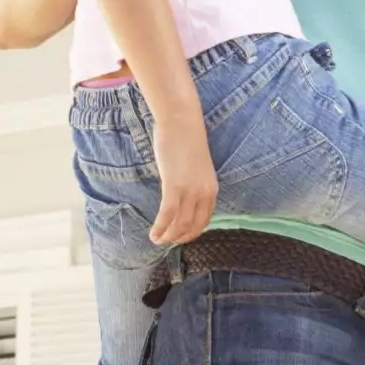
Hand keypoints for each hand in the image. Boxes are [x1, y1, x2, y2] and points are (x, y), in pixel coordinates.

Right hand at [150, 123, 219, 244]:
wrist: (182, 121)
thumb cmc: (186, 140)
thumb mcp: (197, 168)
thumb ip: (193, 184)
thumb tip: (182, 198)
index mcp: (212, 189)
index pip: (204, 221)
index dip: (191, 233)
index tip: (179, 237)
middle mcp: (204, 193)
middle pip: (192, 227)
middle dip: (178, 238)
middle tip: (165, 242)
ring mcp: (190, 190)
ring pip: (180, 225)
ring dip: (167, 237)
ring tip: (156, 240)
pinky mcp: (174, 186)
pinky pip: (167, 215)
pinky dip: (160, 227)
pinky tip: (152, 232)